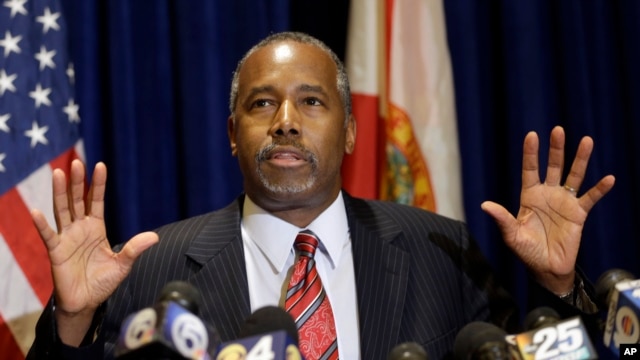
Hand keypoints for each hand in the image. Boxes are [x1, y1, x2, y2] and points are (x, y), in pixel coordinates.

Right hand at [31, 159, 157, 344]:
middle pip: (77, 200)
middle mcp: (80, 229)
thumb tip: (154, 237)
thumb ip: (134, 249)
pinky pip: (48, 235)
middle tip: (77, 163)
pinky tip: (37, 211)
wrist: (86, 303)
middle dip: (77, 182)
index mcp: (96, 228)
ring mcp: (67, 238)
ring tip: (59, 173)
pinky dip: (42, 224)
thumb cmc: (102, 282)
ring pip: (62, 210)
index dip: (98, 184)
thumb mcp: (122, 265)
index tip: (100, 165)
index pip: (96, 201)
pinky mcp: (56, 251)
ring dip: (60, 192)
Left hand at [481, 126, 614, 293]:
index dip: (531, 153)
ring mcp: (564, 202)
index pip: (530, 169)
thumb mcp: (512, 235)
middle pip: (553, 166)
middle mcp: (547, 195)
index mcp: (529, 196)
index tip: (532, 135)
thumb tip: (484, 205)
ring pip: (574, 176)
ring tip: (587, 141)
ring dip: (580, 159)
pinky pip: (590, 198)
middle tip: (558, 130)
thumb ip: (502, 218)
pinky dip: (600, 189)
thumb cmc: (526, 251)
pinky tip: (608, 179)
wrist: (546, 268)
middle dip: (556, 149)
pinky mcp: (578, 213)